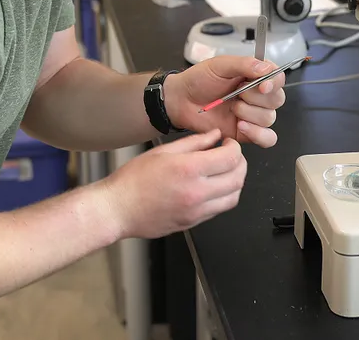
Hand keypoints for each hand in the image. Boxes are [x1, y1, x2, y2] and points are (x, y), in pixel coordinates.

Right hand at [99, 130, 245, 239]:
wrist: (118, 209)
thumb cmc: (133, 180)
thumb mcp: (162, 152)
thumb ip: (193, 142)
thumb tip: (215, 136)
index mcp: (189, 169)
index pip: (230, 158)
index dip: (234, 148)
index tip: (228, 143)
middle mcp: (197, 192)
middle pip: (238, 178)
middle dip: (240, 163)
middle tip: (231, 156)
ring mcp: (197, 211)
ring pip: (234, 197)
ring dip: (235, 182)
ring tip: (225, 172)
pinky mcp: (194, 223)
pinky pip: (220, 209)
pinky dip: (224, 196)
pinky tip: (213, 187)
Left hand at [166, 56, 285, 147]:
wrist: (181, 101)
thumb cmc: (199, 80)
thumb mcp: (219, 65)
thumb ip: (243, 64)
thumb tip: (266, 68)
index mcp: (254, 76)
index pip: (278, 78)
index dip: (274, 83)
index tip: (262, 85)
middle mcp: (257, 96)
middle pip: (277, 99)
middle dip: (257, 98)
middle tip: (238, 94)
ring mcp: (253, 115)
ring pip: (270, 118)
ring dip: (250, 113)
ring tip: (232, 108)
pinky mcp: (247, 132)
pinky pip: (267, 138)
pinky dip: (258, 134)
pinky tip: (242, 126)